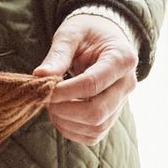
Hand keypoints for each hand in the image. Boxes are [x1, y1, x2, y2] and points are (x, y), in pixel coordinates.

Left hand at [34, 10, 138, 145]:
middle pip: (97, 112)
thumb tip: (40, 76)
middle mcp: (127, 84)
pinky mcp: (112, 115)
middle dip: (65, 111)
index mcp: (122, 59)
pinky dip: (72, 131)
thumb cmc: (88, 32)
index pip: (92, 84)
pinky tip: (61, 115)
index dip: (64, 92)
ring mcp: (122, 103)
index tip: (45, 90)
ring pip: (96, 128)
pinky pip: (94, 135)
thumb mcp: (71, 34)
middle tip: (47, 99)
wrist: (105, 37)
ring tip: (52, 105)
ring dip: (66, 123)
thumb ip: (57, 55)